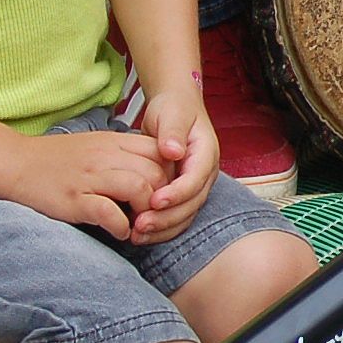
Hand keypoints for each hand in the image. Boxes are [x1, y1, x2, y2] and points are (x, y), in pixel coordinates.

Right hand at [0, 127, 168, 239]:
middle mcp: (106, 156)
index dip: (171, 175)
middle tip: (155, 215)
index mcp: (114, 142)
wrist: (14, 163)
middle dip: (163, 198)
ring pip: (139, 188)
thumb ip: (125, 154)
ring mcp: (90, 177)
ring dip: (146, 212)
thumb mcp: (97, 146)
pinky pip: (108, 212)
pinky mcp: (73, 199)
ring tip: (140, 225)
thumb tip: (156, 172)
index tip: (165, 193)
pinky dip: (120, 226)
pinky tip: (119, 232)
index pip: (161, 152)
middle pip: (156, 172)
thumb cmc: (57, 159)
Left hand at [127, 89, 218, 243]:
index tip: (155, 201)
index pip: (196, 179)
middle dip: (167, 218)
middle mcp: (205, 173)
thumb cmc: (174, 108)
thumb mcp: (172, 113)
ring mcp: (195, 185)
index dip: (177, 193)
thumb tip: (174, 151)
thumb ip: (173, 132)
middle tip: (140, 225)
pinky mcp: (182, 193)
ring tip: (136, 235)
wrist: (176, 107)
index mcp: (206, 153)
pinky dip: (160, 228)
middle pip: (193, 203)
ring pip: (185, 215)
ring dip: (163, 229)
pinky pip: (176, 216)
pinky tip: (138, 233)